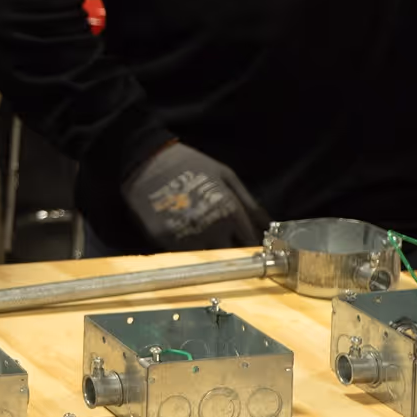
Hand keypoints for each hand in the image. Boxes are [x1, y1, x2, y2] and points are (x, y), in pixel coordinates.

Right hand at [120, 141, 268, 250]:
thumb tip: (268, 225)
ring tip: (201, 237)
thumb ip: (250, 203)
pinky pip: (181, 253)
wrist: (148, 160)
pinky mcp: (164, 239)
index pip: (249, 241)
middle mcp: (212, 229)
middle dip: (229, 249)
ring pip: (205, 256)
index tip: (243, 241)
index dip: (249, 242)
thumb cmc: (192, 164)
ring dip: (206, 250)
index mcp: (231, 213)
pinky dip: (185, 247)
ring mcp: (188, 236)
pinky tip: (182, 234)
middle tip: (222, 240)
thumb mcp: (226, 175)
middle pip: (229, 253)